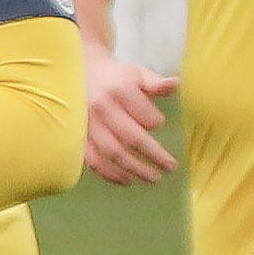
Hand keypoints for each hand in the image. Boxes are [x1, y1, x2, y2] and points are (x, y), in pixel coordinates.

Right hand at [83, 46, 179, 183]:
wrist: (80, 75)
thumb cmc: (114, 77)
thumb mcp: (136, 73)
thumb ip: (156, 83)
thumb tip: (175, 84)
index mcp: (120, 91)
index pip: (145, 116)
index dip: (157, 123)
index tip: (160, 124)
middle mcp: (102, 109)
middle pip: (131, 139)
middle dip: (153, 156)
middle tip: (170, 168)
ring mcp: (88, 125)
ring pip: (112, 153)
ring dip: (134, 169)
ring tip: (152, 178)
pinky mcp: (78, 138)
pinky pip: (93, 161)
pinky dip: (110, 174)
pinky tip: (126, 180)